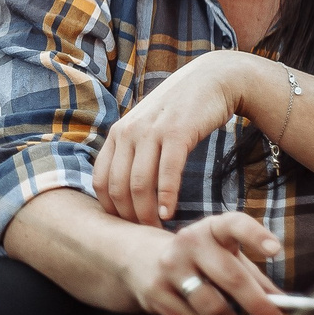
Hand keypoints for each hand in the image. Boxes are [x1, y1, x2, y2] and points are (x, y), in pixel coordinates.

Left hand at [95, 50, 261, 225]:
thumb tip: (123, 192)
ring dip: (146, 213)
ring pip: (139, 183)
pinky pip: (167, 172)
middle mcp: (128, 132)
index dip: (110, 209)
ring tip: (156, 229)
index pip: (101, 181)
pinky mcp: (177, 131)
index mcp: (117, 134)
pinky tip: (169, 213)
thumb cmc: (179, 111)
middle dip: (128, 217)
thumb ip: (133, 153)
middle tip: (142, 235)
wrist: (213, 79)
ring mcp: (151, 131)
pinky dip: (166, 197)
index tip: (125, 226)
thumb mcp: (146, 129)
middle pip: (117, 187)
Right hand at [113, 212, 287, 314]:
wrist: (139, 257)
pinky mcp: (155, 291)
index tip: (276, 250)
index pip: (235, 225)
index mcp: (212, 228)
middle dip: (258, 305)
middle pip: (231, 277)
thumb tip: (285, 303)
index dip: (256, 236)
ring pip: (211, 305)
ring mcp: (170, 266)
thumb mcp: (225, 256)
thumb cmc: (197, 258)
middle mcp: (189, 242)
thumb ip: (254, 276)